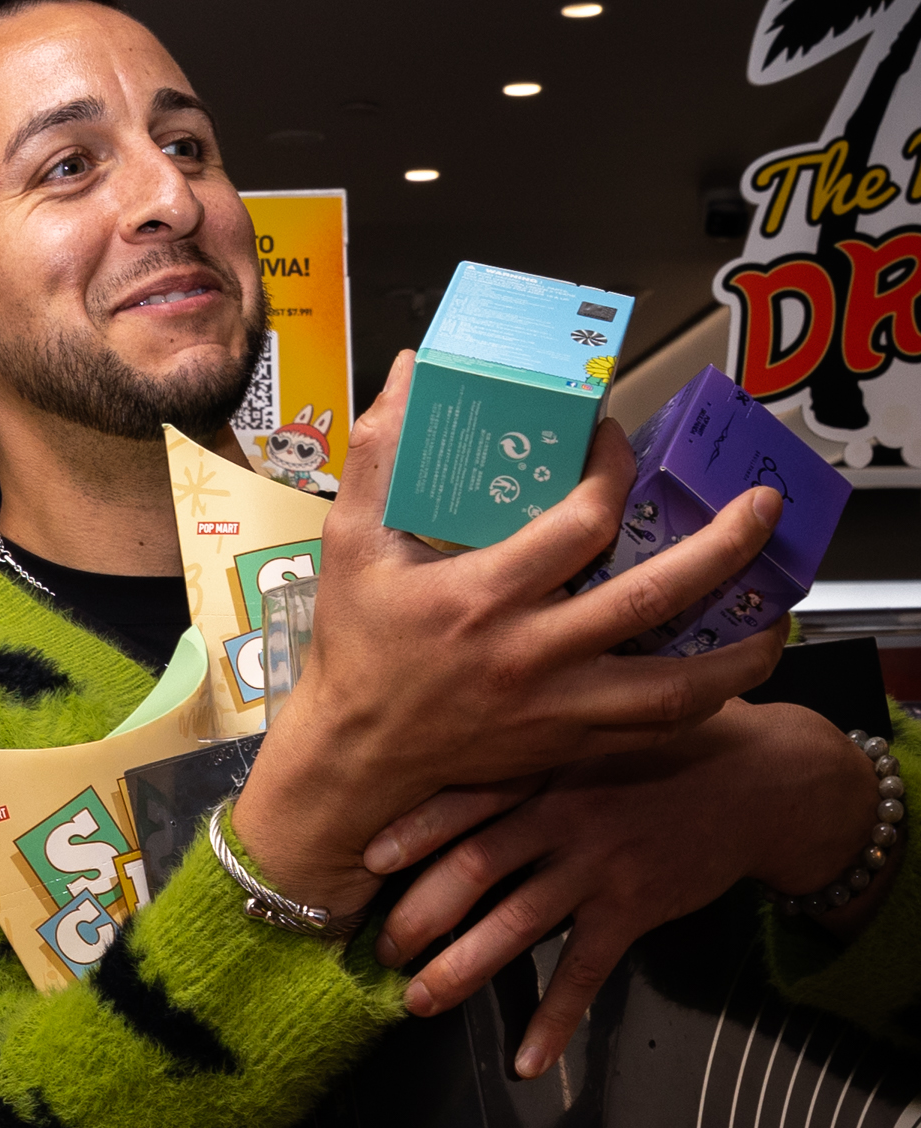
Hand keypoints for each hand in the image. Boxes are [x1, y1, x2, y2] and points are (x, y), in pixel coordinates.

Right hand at [230, 353, 788, 916]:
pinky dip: (703, 698)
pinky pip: (654, 727)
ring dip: (739, 648)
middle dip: (725, 545)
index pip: (581, 522)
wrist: (356, 758)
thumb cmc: (356, 648)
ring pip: (673, 684)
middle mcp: (529, 655)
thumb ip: (379, 454)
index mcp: (481, 597)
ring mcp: (556, 707)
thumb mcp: (350, 543)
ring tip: (778, 608)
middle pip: (653, 596)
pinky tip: (728, 667)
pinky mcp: (566, 744)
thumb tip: (414, 369)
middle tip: (763, 505)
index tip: (619, 440)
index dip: (615, 469)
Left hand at [367, 701, 889, 1076]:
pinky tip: (528, 1062)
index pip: (465, 796)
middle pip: (475, 866)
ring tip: (421, 1003)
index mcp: (544, 764)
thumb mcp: (592, 731)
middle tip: (382, 951)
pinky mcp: (635, 907)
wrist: (763, 778)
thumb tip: (440, 760)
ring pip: (517, 924)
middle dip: (420, 914)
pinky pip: (585, 973)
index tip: (366, 861)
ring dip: (463, 969)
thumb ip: (528, 748)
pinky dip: (555, 1021)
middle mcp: (564, 811)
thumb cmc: (661, 752)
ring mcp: (600, 863)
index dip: (413, 830)